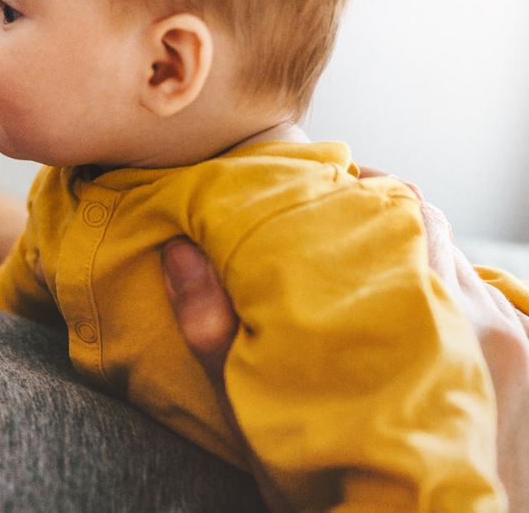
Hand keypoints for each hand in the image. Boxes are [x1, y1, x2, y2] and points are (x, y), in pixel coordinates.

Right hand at [162, 173, 528, 509]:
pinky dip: (447, 296)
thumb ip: (214, 333)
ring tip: (364, 272)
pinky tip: (407, 318)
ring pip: (458, 264)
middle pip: (430, 228)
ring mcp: (509, 341)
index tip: (316, 191)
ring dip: (415, 257)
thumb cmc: (334, 486)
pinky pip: (486, 303)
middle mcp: (472, 318)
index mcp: (407, 315)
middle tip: (330, 226)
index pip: (397, 209)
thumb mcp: (258, 414)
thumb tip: (180, 252)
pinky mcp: (525, 362)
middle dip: (380, 219)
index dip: (354, 191)